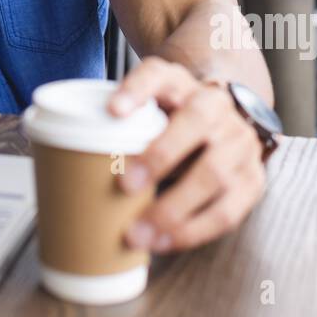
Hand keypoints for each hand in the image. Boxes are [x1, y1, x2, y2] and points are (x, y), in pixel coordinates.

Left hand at [108, 56, 266, 252]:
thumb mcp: (146, 109)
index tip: (112, 110)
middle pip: (193, 122)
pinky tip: (165, 242)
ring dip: (175, 208)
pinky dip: (194, 230)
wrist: (222, 122)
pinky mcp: (252, 179)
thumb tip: (64, 162)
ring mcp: (239, 141)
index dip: (135, 90)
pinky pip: (228, 210)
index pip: (157, 75)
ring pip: (214, 172)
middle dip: (159, 157)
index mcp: (181, 84)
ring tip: (140, 233)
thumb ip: (118, 126)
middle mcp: (215, 105)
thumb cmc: (168, 122)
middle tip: (123, 186)